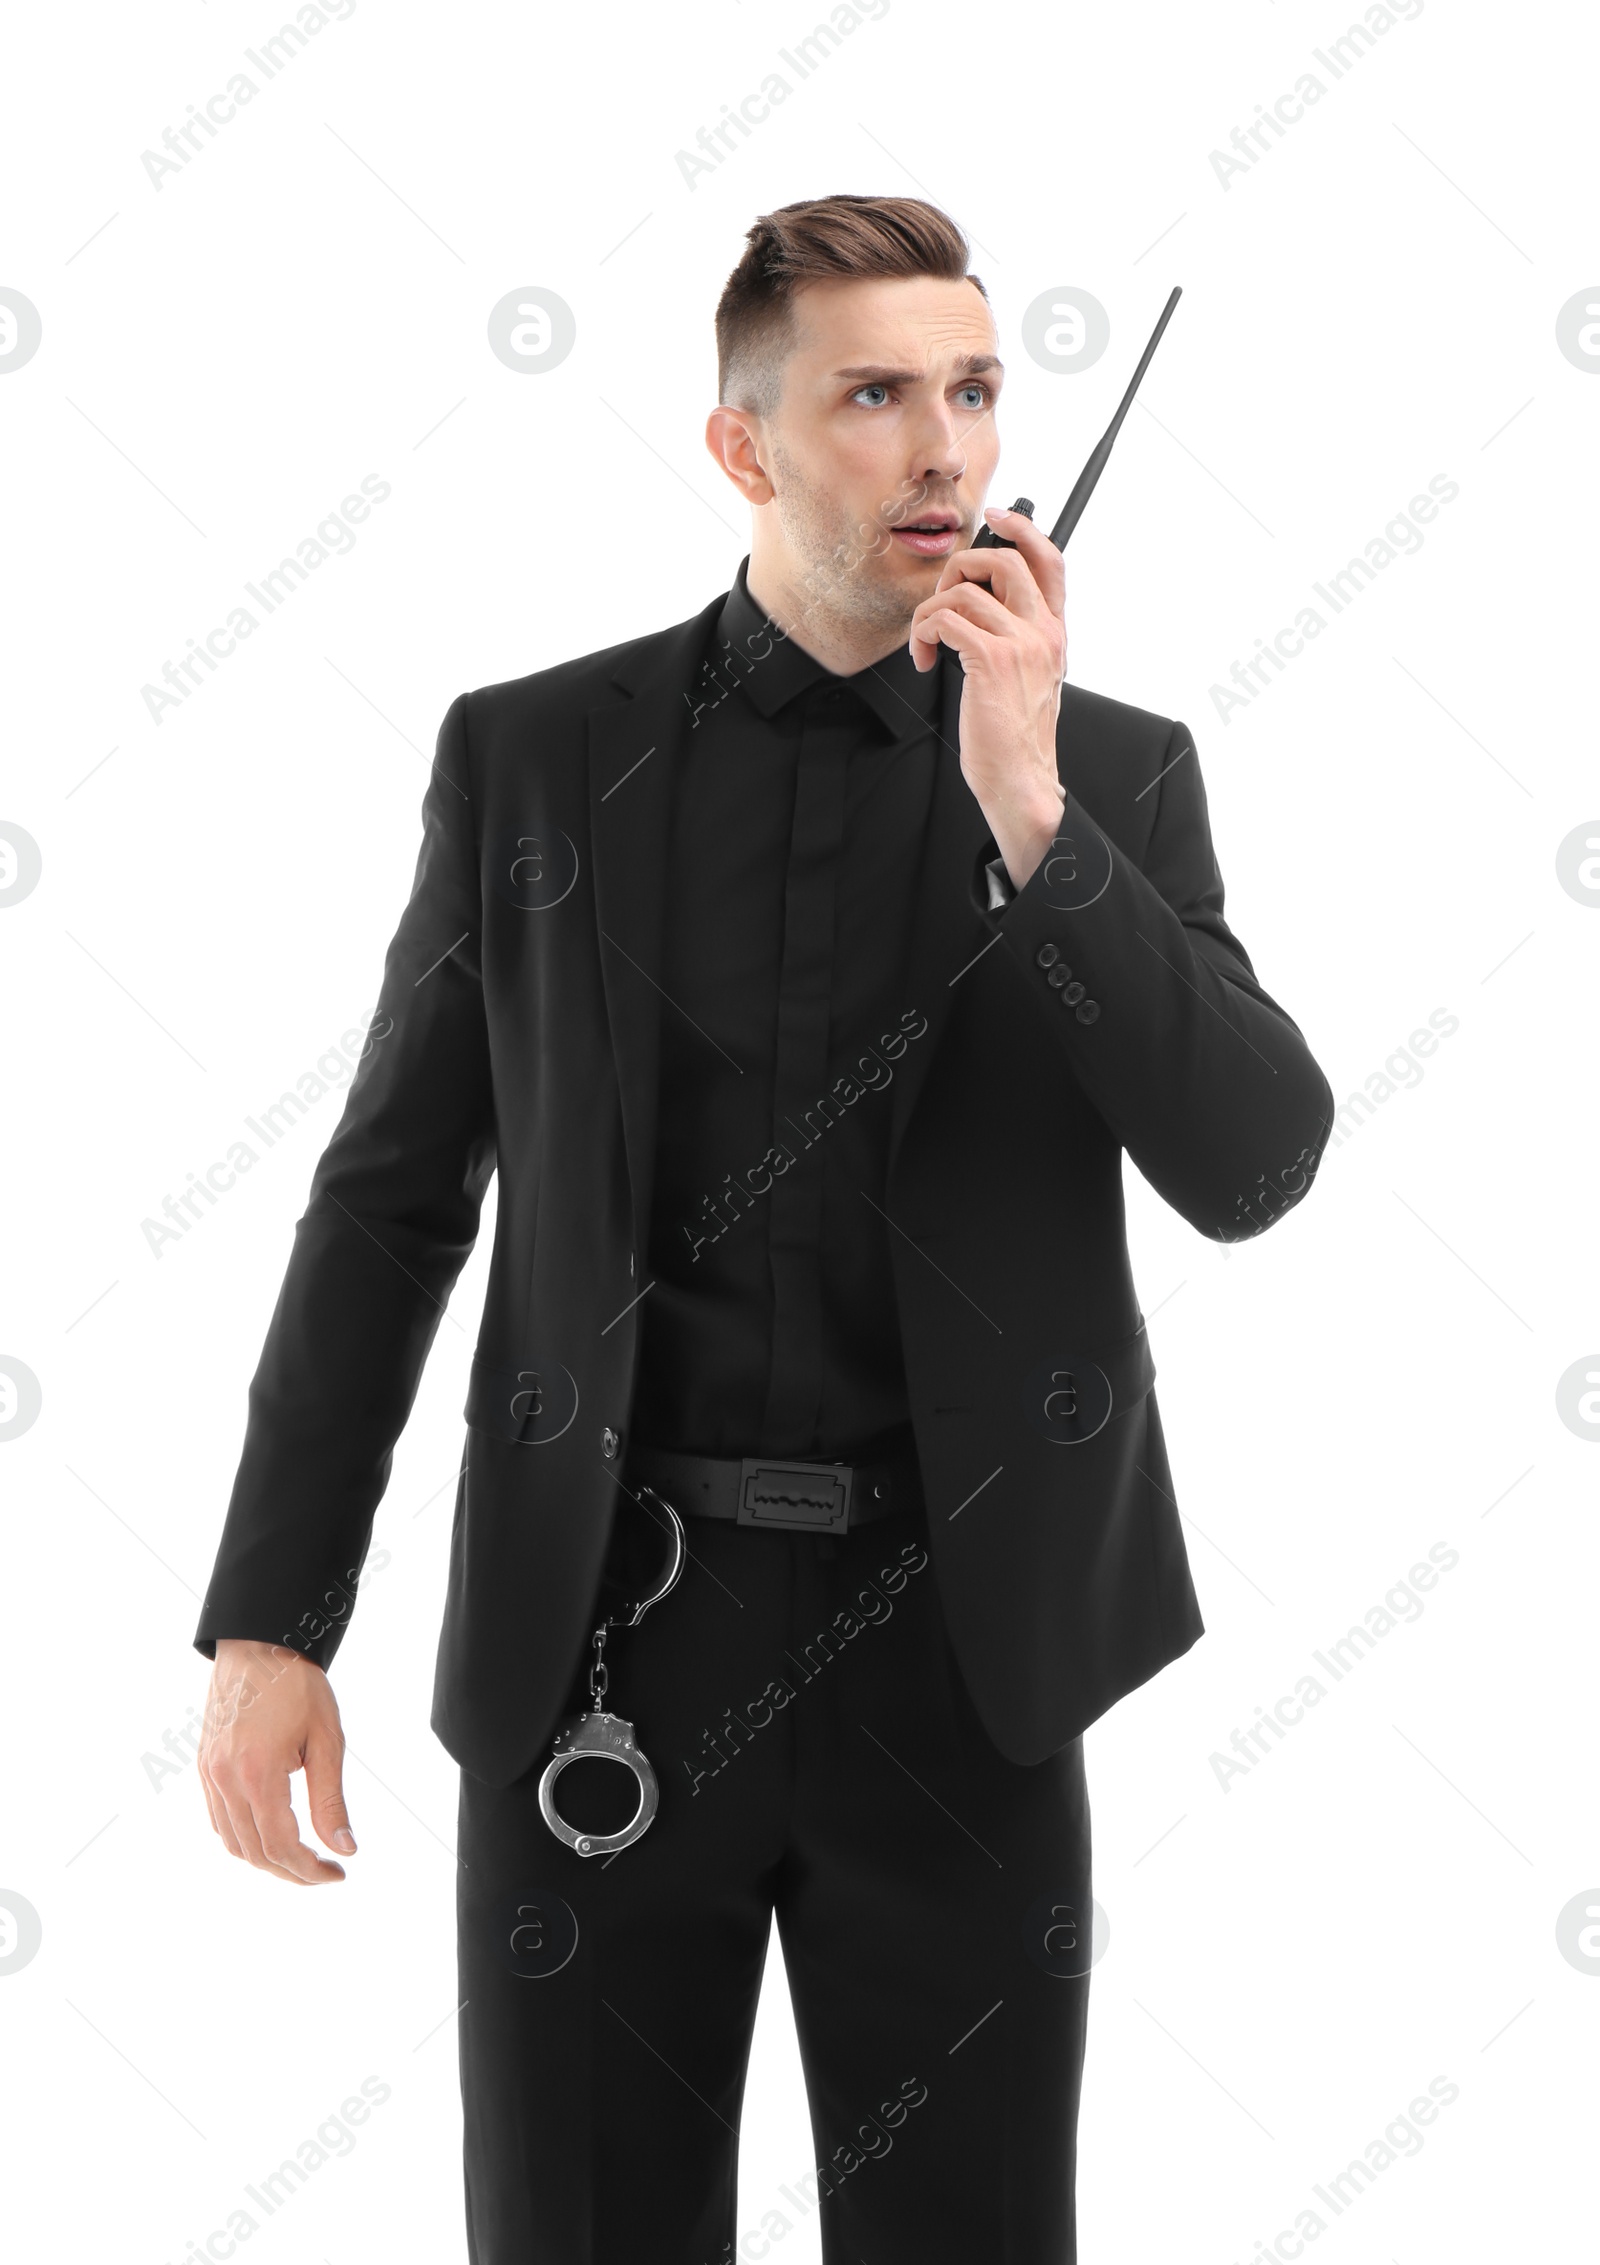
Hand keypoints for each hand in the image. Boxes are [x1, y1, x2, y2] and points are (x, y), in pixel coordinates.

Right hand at [198, 1639, 354, 1885]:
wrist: (259, 1645)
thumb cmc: (298, 1685)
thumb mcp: (327, 1741)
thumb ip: (331, 1800)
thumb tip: (345, 1848)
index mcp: (257, 1773)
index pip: (281, 1846)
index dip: (310, 1870)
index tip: (338, 1872)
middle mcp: (225, 1780)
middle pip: (255, 1853)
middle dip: (292, 1872)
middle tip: (326, 1871)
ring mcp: (209, 1774)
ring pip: (233, 1843)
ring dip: (267, 1860)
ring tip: (302, 1858)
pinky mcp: (205, 1767)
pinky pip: (219, 1821)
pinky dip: (244, 1839)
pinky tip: (271, 1835)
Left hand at [908, 504, 1068, 891]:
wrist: (1021, 780)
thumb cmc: (1017, 738)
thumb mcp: (1029, 680)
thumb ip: (1018, 640)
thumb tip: (979, 610)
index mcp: (1055, 633)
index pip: (1050, 560)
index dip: (1022, 529)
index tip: (994, 517)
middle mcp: (1043, 633)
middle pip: (1004, 560)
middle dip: (959, 566)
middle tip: (941, 600)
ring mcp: (1019, 644)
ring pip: (962, 591)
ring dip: (929, 613)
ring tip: (926, 645)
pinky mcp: (990, 660)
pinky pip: (945, 619)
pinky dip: (924, 634)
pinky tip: (926, 659)